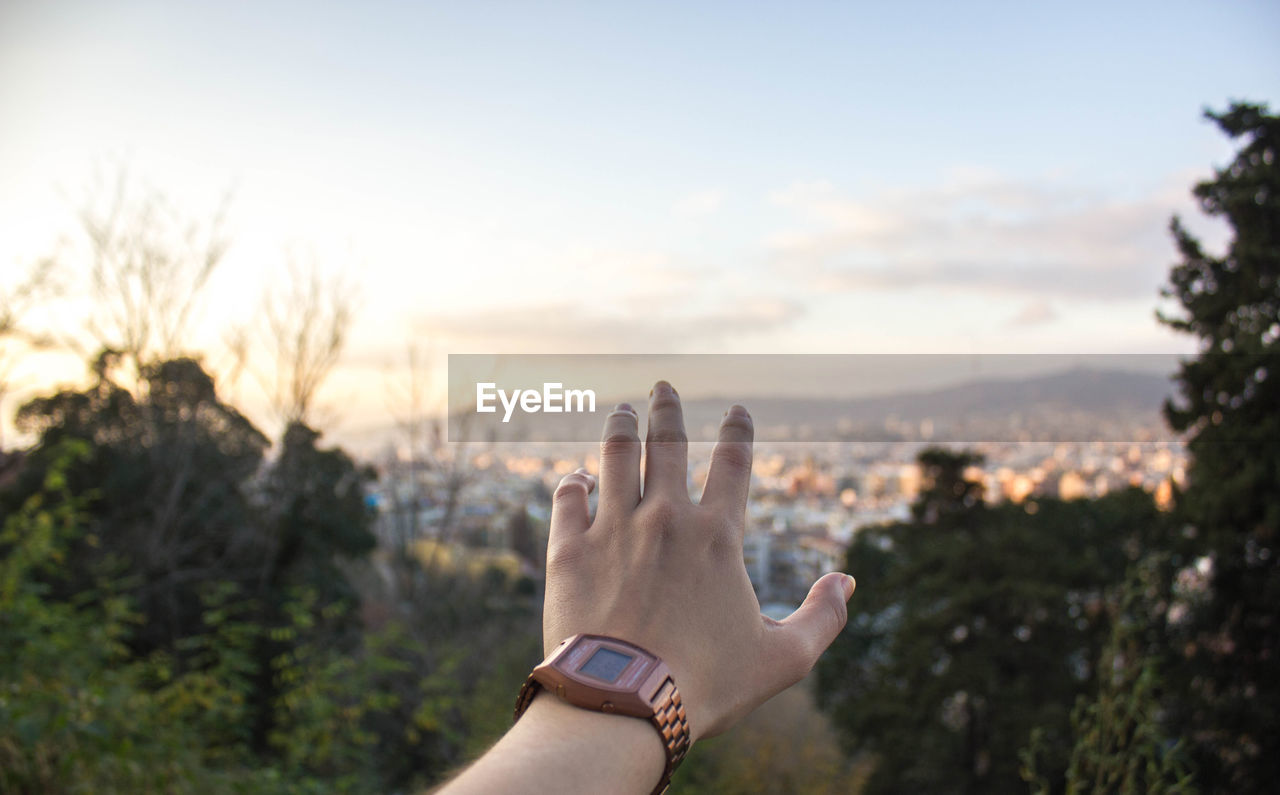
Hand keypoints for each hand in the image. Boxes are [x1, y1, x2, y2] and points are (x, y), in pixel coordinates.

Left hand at [543, 380, 855, 741]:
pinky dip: (573, 483)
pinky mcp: (569, 550)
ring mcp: (613, 529)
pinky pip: (568, 499)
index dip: (738, 430)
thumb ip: (822, 617)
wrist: (623, 704)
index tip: (737, 409)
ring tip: (622, 412)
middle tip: (663, 387)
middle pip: (667, 444)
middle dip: (667, 409)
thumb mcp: (783, 659)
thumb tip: (846, 581)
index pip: (734, 462)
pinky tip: (576, 478)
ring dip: (621, 429)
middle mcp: (665, 518)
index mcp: (719, 535)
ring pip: (615, 458)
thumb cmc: (707, 685)